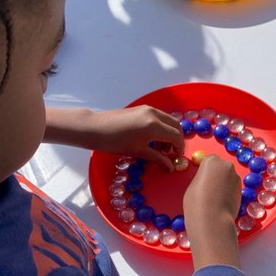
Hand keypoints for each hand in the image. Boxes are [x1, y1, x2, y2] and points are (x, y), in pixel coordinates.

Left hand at [44, 105, 183, 169]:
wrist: (96, 128)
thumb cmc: (115, 142)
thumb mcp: (138, 152)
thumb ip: (157, 158)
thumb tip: (170, 166)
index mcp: (154, 125)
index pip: (176, 135)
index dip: (179, 147)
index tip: (177, 157)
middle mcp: (154, 114)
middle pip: (176, 125)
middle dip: (176, 140)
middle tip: (170, 154)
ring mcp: (148, 109)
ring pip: (168, 121)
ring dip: (169, 134)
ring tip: (159, 149)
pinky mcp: (142, 108)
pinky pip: (159, 117)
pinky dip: (161, 128)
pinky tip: (152, 140)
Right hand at [181, 153, 240, 228]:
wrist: (212, 220)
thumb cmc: (196, 202)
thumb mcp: (192, 186)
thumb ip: (202, 178)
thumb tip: (208, 181)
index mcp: (212, 161)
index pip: (209, 160)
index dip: (205, 171)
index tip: (202, 180)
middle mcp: (226, 165)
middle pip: (221, 167)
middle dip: (216, 176)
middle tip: (208, 189)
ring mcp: (236, 177)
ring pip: (228, 178)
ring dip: (223, 185)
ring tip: (215, 199)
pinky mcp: (241, 190)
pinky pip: (232, 188)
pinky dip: (228, 193)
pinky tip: (221, 203)